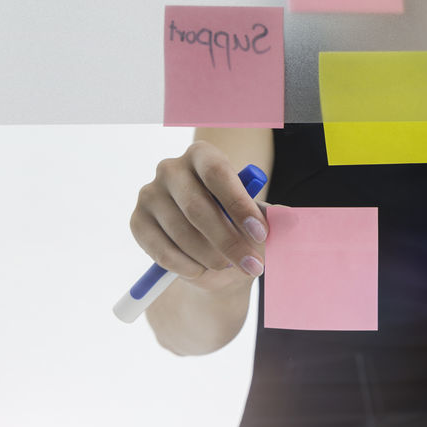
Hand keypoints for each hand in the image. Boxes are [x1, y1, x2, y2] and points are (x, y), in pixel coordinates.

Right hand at [129, 141, 267, 291]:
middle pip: (198, 207)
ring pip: (180, 231)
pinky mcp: (136, 220)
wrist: (204, 243)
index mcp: (203, 155)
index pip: (218, 174)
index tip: (261, 235)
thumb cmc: (234, 221)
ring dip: (208, 256)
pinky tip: (199, 271)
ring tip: (228, 266)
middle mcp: (171, 168)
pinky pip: (159, 248)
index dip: (239, 205)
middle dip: (228, 241)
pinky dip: (183, 265)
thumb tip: (290, 220)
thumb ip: (266, 216)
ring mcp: (150, 193)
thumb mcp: (252, 216)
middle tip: (252, 265)